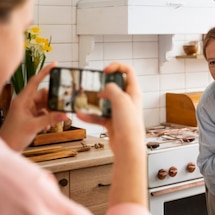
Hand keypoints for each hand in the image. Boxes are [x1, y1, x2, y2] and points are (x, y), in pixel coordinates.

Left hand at [0, 62, 67, 151]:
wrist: (7, 147)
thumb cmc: (13, 136)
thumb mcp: (34, 126)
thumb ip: (50, 119)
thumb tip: (64, 114)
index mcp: (22, 100)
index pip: (35, 81)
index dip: (45, 72)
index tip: (55, 65)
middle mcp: (25, 102)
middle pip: (44, 95)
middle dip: (53, 101)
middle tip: (61, 108)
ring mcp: (28, 109)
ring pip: (45, 104)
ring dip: (51, 112)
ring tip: (52, 122)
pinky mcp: (31, 116)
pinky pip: (44, 112)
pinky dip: (48, 118)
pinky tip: (47, 126)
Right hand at [77, 63, 146, 206]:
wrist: (128, 147)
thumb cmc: (129, 124)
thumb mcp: (120, 99)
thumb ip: (111, 89)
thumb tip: (105, 90)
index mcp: (134, 91)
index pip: (128, 71)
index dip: (116, 67)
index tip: (104, 71)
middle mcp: (128, 100)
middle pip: (115, 85)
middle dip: (102, 84)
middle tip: (94, 85)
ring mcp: (120, 111)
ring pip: (105, 102)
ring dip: (93, 101)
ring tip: (83, 99)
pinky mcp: (113, 122)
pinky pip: (99, 116)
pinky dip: (90, 116)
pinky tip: (81, 115)